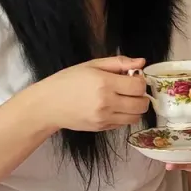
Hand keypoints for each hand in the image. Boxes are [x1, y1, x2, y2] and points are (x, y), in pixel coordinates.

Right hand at [22, 56, 149, 132]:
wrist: (48, 104)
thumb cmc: (68, 81)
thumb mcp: (92, 65)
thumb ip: (119, 62)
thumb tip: (141, 62)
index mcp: (104, 83)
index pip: (138, 86)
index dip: (140, 81)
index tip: (133, 78)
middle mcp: (107, 102)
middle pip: (141, 104)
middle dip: (142, 95)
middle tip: (132, 90)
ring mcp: (104, 118)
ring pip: (136, 117)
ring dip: (136, 108)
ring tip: (125, 99)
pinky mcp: (102, 128)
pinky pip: (124, 124)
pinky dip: (125, 116)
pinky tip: (115, 107)